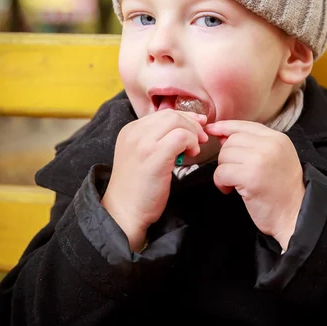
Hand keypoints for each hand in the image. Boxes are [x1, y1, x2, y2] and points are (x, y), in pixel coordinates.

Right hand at [101, 109, 207, 250]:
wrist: (125, 212)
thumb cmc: (138, 188)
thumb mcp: (143, 156)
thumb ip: (156, 140)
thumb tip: (184, 127)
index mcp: (130, 130)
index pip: (162, 113)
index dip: (184, 117)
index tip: (198, 126)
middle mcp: (134, 132)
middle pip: (171, 114)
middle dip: (192, 123)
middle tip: (201, 138)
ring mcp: (142, 142)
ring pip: (176, 121)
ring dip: (192, 133)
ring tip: (194, 149)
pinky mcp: (154, 155)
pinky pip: (180, 136)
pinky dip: (191, 142)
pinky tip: (191, 155)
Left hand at [205, 120, 304, 250]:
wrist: (294, 215)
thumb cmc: (282, 191)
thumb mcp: (275, 159)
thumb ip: (253, 144)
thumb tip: (222, 135)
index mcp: (278, 139)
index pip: (244, 125)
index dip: (225, 127)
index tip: (212, 130)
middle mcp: (270, 145)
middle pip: (232, 140)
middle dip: (226, 157)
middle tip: (235, 173)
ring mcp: (260, 160)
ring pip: (224, 155)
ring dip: (223, 171)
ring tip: (234, 183)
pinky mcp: (250, 177)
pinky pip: (221, 172)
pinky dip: (221, 182)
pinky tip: (230, 190)